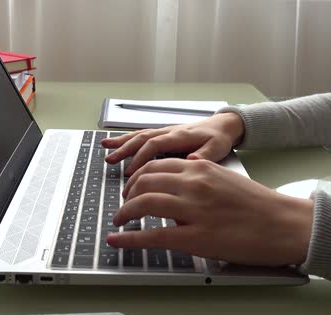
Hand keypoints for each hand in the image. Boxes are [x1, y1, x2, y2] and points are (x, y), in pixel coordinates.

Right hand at [102, 112, 244, 175]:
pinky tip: (113, 143)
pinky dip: (126, 139)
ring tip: (106, 151)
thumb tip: (191, 160)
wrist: (224, 125)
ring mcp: (165, 131)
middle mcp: (169, 131)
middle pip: (142, 138)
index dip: (141, 158)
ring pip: (139, 135)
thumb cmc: (220, 138)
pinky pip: (142, 135)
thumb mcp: (218, 148)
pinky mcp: (163, 134)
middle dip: (125, 150)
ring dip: (122, 143)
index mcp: (180, 136)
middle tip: (111, 162)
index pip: (155, 145)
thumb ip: (205, 156)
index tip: (131, 173)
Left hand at [107, 158, 313, 265]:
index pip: (157, 164)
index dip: (138, 176)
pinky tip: (117, 239)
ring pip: (143, 203)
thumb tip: (182, 180)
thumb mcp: (226, 179)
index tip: (132, 186)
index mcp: (201, 167)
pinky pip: (152, 236)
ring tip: (119, 221)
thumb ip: (201, 178)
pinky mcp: (196, 236)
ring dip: (124, 212)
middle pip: (145, 180)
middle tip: (123, 204)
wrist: (286, 224)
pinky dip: (129, 238)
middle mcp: (194, 183)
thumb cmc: (261, 206)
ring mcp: (193, 209)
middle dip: (127, 193)